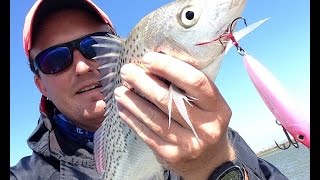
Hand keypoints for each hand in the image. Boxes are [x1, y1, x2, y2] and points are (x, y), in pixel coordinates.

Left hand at [114, 52, 235, 179]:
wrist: (209, 161)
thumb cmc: (205, 123)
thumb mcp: (209, 104)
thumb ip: (190, 87)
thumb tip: (155, 65)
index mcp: (218, 108)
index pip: (195, 81)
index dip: (169, 67)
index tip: (148, 58)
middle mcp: (206, 127)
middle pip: (169, 100)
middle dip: (143, 82)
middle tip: (127, 71)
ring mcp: (188, 144)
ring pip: (154, 118)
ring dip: (132, 101)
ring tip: (120, 89)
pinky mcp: (171, 155)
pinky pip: (147, 134)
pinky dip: (132, 119)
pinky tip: (123, 109)